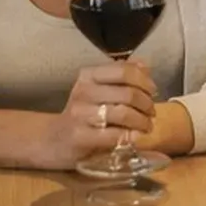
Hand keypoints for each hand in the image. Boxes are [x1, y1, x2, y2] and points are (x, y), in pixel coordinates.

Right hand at [39, 61, 156, 169]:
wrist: (54, 139)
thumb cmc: (83, 112)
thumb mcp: (99, 89)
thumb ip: (122, 76)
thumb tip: (144, 65)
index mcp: (89, 76)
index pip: (124, 71)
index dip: (144, 81)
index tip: (152, 91)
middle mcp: (83, 91)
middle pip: (128, 93)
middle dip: (147, 104)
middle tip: (151, 113)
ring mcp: (80, 114)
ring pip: (123, 113)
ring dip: (142, 121)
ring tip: (147, 126)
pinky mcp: (80, 137)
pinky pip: (114, 134)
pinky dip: (130, 136)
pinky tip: (135, 137)